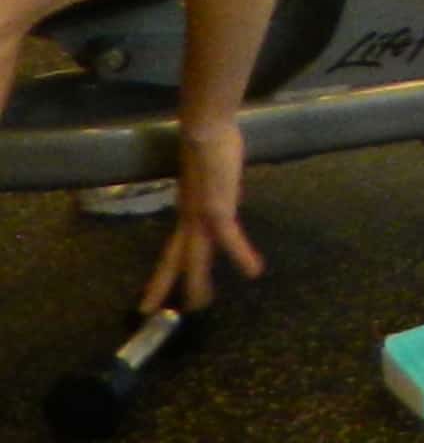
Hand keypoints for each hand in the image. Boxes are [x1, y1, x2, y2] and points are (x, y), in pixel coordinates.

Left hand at [141, 119, 259, 313]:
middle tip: (148, 312)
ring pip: (194, 258)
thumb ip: (215, 191)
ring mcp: (200, 217)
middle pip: (173, 259)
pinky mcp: (217, 211)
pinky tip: (255, 271)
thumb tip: (224, 196)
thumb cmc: (210, 144)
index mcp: (187, 211)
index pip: (172, 248)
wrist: (205, 130)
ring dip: (196, 283)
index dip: (163, 271)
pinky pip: (230, 240)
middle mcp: (188, 219)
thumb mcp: (211, 176)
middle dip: (161, 286)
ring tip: (199, 305)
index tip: (153, 291)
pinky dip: (242, 256)